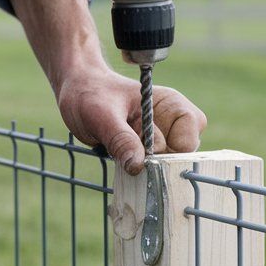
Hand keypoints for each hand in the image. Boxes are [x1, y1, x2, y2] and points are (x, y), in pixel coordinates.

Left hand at [55, 68, 206, 174]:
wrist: (76, 93)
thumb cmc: (90, 93)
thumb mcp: (102, 114)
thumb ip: (121, 139)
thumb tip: (138, 166)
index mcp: (171, 105)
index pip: (189, 139)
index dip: (172, 150)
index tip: (148, 154)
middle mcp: (170, 124)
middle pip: (180, 158)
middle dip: (155, 163)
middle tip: (128, 153)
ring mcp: (159, 140)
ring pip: (165, 168)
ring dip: (143, 168)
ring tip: (120, 151)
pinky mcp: (144, 153)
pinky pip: (149, 171)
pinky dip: (136, 172)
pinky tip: (119, 160)